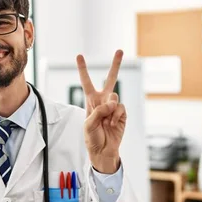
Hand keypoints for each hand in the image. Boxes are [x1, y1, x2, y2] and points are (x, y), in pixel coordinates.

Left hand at [77, 50, 125, 173]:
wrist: (103, 150)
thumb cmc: (92, 137)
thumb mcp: (88, 124)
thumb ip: (99, 111)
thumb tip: (113, 102)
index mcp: (91, 101)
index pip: (86, 82)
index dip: (83, 69)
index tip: (79, 56)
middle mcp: (103, 101)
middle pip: (110, 79)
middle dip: (115, 65)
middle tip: (120, 50)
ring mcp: (114, 107)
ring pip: (115, 96)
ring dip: (110, 108)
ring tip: (107, 120)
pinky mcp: (122, 114)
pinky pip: (121, 108)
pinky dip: (116, 116)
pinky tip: (113, 124)